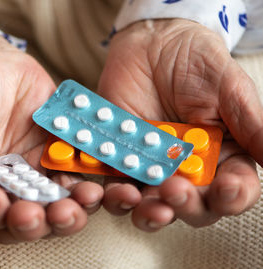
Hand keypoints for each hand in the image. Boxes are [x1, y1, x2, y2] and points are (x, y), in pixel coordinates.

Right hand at [0, 35, 102, 242]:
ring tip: (76, 205)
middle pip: (13, 222)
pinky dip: (85, 190)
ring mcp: (31, 177)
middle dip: (28, 224)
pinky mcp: (57, 162)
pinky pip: (74, 182)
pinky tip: (93, 188)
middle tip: (38, 215)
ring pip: (49, 210)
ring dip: (65, 215)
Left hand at [98, 19, 261, 230]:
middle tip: (175, 191)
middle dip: (185, 206)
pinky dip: (114, 192)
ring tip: (143, 201)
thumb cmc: (197, 62)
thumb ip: (252, 126)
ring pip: (151, 204)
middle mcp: (188, 170)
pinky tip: (116, 188)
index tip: (227, 188)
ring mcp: (153, 166)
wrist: (152, 43)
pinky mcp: (121, 158)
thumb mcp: (230, 89)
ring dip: (148, 211)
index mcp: (222, 158)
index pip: (233, 190)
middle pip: (191, 206)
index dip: (232, 196)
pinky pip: (116, 182)